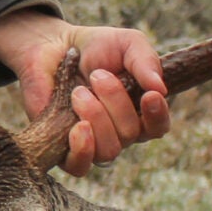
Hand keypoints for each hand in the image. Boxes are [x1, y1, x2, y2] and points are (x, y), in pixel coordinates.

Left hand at [0, 12, 172, 176]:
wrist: (50, 46)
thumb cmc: (94, 47)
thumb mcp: (127, 43)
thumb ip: (146, 61)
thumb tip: (161, 89)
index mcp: (138, 111)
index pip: (157, 127)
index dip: (157, 115)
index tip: (149, 95)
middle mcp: (118, 132)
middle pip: (130, 134)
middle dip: (115, 102)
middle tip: (97, 76)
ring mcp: (92, 142)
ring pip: (108, 150)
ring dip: (96, 117)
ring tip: (79, 92)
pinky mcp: (64, 148)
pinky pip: (80, 167)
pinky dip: (83, 150)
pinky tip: (78, 126)